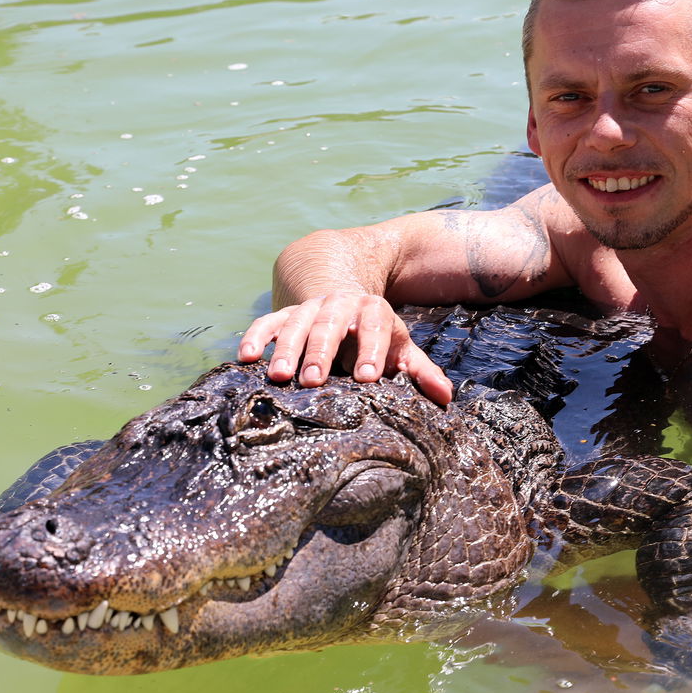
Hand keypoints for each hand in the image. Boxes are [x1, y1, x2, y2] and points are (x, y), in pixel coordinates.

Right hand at [237, 293, 453, 404]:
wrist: (346, 295)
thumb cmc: (376, 335)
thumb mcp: (400, 348)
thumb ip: (420, 371)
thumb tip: (446, 397)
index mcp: (374, 310)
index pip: (375, 324)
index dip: (371, 348)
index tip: (368, 377)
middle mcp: (340, 305)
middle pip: (331, 324)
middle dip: (322, 351)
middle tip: (315, 381)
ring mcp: (310, 308)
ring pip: (296, 323)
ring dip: (286, 349)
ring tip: (280, 377)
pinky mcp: (285, 313)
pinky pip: (267, 322)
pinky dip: (255, 337)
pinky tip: (245, 357)